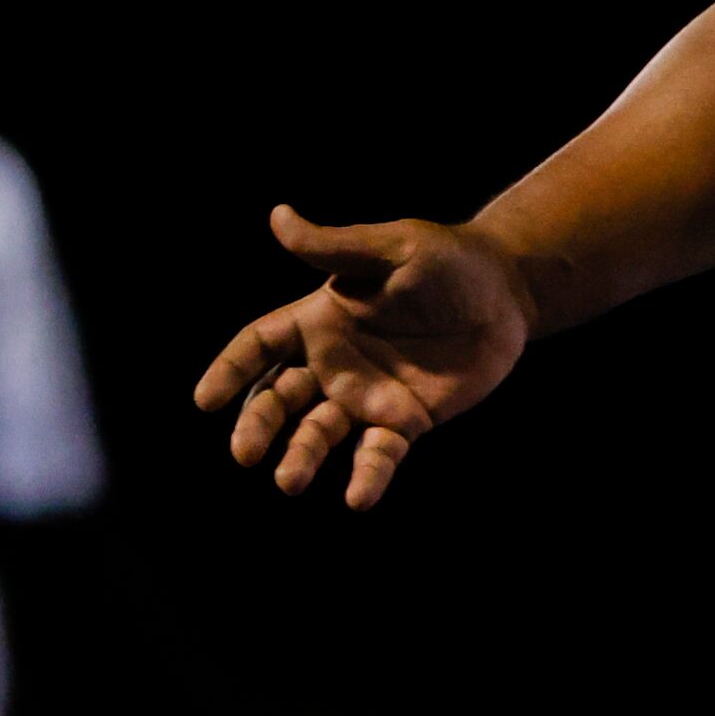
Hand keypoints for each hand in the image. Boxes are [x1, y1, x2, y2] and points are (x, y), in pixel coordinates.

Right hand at [194, 204, 532, 507]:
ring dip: (301, 457)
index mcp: (319, 320)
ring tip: (290, 481)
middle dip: (257, 426)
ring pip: (319, 432)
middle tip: (244, 453)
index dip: (230, 370)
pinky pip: (379, 454)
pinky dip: (367, 477)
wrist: (508, 292)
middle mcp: (333, 363)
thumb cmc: (447, 260)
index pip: (259, 346)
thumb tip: (278, 216)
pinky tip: (358, 499)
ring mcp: (366, 396)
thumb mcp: (392, 247)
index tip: (206, 401)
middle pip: (278, 398)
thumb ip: (335, 246)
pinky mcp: (405, 420)